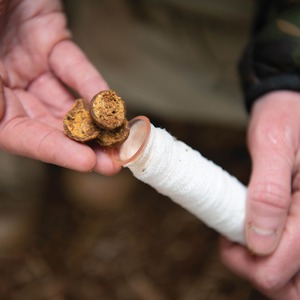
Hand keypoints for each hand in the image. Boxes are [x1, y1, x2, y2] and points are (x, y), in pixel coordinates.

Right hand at [0, 0, 119, 174]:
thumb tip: (4, 122)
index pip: (22, 137)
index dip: (55, 151)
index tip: (88, 164)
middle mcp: (7, 88)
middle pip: (50, 125)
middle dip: (84, 146)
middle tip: (114, 162)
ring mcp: (30, 66)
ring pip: (67, 101)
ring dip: (95, 123)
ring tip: (120, 141)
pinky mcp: (51, 43)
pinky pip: (74, 67)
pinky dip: (91, 85)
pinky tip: (111, 103)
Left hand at [221, 91, 299, 298]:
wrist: (294, 110)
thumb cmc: (285, 119)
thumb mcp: (271, 146)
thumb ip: (267, 193)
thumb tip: (258, 242)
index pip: (285, 265)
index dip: (248, 263)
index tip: (226, 239)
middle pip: (292, 285)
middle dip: (257, 271)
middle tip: (234, 243)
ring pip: (293, 279)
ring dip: (264, 268)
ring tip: (243, 238)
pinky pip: (293, 259)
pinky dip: (271, 258)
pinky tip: (257, 235)